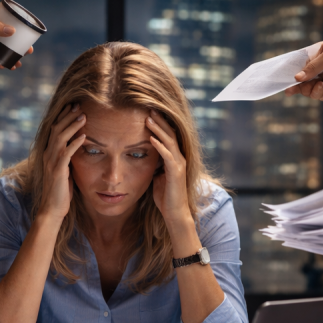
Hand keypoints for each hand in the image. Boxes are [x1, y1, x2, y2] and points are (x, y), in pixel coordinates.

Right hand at [38, 103, 85, 220]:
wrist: (52, 208)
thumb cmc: (61, 191)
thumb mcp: (64, 170)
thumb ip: (67, 157)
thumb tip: (77, 146)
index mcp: (49, 153)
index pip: (54, 130)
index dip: (63, 117)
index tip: (73, 107)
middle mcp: (48, 155)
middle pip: (56, 130)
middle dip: (67, 117)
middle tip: (78, 105)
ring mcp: (51, 162)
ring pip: (60, 138)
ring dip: (72, 126)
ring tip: (83, 117)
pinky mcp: (58, 171)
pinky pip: (66, 153)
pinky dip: (75, 143)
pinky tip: (84, 136)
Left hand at [146, 113, 191, 227]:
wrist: (174, 213)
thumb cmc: (164, 196)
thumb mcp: (156, 176)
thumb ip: (154, 165)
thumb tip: (144, 158)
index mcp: (174, 158)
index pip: (168, 136)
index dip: (159, 124)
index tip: (148, 113)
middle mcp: (179, 158)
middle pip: (170, 134)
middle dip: (160, 121)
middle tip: (149, 108)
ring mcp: (179, 165)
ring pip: (169, 142)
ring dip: (158, 129)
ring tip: (148, 118)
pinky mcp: (176, 173)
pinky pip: (167, 156)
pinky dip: (159, 146)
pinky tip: (151, 138)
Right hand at [284, 34, 322, 100]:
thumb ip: (312, 67)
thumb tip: (296, 78)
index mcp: (312, 61)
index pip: (296, 72)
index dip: (289, 80)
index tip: (285, 87)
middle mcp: (317, 72)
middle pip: (301, 86)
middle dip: (299, 88)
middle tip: (294, 90)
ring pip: (311, 93)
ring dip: (313, 90)